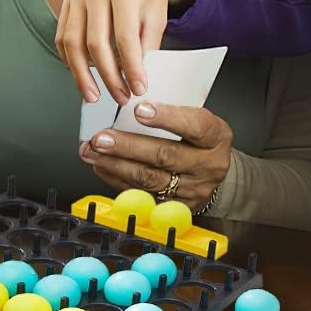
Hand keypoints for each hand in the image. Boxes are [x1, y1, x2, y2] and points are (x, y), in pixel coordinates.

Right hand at [56, 0, 193, 103]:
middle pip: (95, 43)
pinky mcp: (67, 1)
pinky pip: (63, 36)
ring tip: (94, 96)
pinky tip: (82, 74)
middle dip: (108, 76)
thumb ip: (149, 43)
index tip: (139, 88)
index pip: (125, 37)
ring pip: (72, 42)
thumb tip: (137, 78)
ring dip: (81, 75)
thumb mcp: (158, 12)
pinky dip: (69, 59)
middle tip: (120, 96)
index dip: (131, 67)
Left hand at [79, 102, 231, 212]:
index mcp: (216, 137)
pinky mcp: (177, 208)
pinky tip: (104, 167)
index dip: (166, 117)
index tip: (139, 109)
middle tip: (101, 137)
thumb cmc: (201, 139)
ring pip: (150, 179)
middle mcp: (208, 165)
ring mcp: (193, 190)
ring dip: (116, 164)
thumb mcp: (199, 119)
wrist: (214, 170)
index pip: (194, 125)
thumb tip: (132, 102)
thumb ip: (174, 113)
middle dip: (128, 146)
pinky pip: (143, 196)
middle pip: (165, 156)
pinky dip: (118, 180)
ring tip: (94, 151)